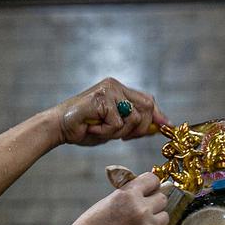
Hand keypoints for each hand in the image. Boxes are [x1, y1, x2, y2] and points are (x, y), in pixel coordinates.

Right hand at [54, 78, 168, 145]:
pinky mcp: (102, 98)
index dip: (158, 115)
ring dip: (118, 132)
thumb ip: (133, 125)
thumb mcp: (114, 128)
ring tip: (100, 130)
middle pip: (147, 107)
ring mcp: (109, 90)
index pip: (147, 100)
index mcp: (119, 90)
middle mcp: (115, 86)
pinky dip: (106, 133)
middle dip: (141, 128)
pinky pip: (117, 123)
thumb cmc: (84, 128)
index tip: (166, 127)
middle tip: (123, 137)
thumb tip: (158, 127)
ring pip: (133, 118)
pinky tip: (92, 127)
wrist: (58, 127)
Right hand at [68, 171, 168, 224]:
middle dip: (155, 200)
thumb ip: (130, 194)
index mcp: (129, 194)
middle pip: (163, 198)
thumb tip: (146, 190)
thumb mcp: (110, 200)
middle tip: (146, 205)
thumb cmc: (93, 224)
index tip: (148, 188)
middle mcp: (141, 209)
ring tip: (143, 220)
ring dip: (156, 216)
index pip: (153, 180)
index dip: (151, 184)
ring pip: (164, 216)